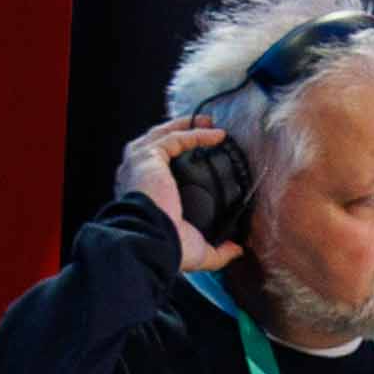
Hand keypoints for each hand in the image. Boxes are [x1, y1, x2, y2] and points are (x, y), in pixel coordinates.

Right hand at [117, 118, 244, 273]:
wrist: (153, 240)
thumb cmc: (167, 246)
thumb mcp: (198, 251)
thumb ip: (218, 251)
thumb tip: (236, 250)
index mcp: (143, 194)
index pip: (157, 167)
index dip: (178, 156)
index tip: (202, 153)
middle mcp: (137, 175)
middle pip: (158, 144)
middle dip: (182, 132)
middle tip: (206, 128)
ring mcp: (139, 163)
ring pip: (163, 135)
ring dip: (187, 126)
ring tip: (209, 122)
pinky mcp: (148, 156)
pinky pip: (175, 138)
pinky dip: (195, 133)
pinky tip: (216, 135)